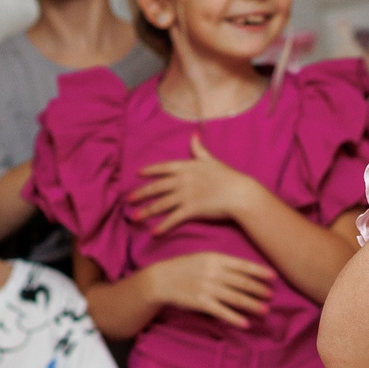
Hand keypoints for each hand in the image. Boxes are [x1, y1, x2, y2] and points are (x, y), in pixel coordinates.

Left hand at [131, 135, 261, 233]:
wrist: (240, 193)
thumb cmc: (229, 177)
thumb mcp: (212, 160)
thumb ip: (199, 149)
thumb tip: (194, 135)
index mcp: (187, 167)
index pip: (164, 167)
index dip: (150, 170)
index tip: (139, 173)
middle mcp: (183, 181)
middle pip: (157, 187)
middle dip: (141, 193)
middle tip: (128, 199)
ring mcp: (186, 195)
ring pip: (161, 204)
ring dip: (146, 211)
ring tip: (134, 217)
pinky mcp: (191, 210)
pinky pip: (173, 219)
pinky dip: (163, 226)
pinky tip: (154, 232)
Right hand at [146, 252, 275, 327]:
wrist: (161, 280)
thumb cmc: (183, 268)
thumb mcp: (202, 257)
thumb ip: (221, 262)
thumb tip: (243, 271)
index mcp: (215, 258)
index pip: (242, 265)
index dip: (259, 272)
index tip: (273, 277)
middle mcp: (213, 272)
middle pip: (242, 282)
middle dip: (259, 289)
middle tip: (271, 295)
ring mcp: (207, 288)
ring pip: (236, 298)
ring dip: (252, 304)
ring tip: (265, 309)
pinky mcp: (201, 303)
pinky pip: (222, 311)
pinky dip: (235, 318)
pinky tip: (246, 323)